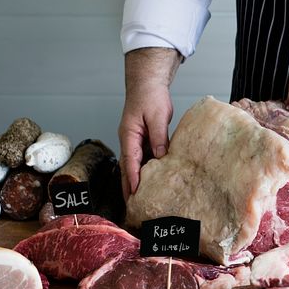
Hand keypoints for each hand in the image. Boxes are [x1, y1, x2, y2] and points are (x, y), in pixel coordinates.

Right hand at [118, 81, 172, 199]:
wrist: (148, 84)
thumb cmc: (150, 97)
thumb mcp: (158, 116)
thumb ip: (159, 136)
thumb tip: (161, 156)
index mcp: (129, 135)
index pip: (130, 160)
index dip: (132, 177)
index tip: (135, 192)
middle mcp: (129, 140)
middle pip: (128, 167)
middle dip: (129, 185)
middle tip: (132, 204)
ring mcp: (135, 140)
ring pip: (135, 164)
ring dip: (136, 179)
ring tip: (140, 197)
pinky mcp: (143, 138)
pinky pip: (144, 157)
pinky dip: (145, 169)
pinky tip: (152, 179)